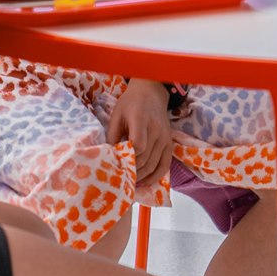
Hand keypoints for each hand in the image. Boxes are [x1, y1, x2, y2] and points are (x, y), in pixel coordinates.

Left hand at [106, 78, 175, 194]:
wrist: (151, 93)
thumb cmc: (130, 103)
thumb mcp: (117, 115)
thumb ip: (112, 135)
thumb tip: (107, 157)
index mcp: (141, 119)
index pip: (138, 145)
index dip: (128, 158)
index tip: (117, 164)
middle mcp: (156, 129)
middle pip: (145, 159)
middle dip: (132, 172)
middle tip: (120, 179)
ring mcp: (165, 138)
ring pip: (153, 165)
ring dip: (141, 177)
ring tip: (129, 182)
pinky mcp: (169, 143)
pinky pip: (165, 165)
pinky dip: (156, 176)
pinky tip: (145, 181)